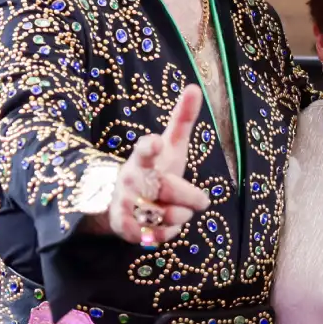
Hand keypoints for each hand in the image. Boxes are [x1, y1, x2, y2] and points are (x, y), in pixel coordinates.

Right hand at [109, 86, 210, 246]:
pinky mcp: (122, 226)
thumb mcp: (170, 145)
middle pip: (167, 188)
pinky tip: (166, 228)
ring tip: (180, 212)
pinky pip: (155, 236)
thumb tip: (195, 87)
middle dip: (190, 196)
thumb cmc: (155, 168)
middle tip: (202, 200)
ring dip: (180, 216)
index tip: (155, 142)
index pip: (145, 149)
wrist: (120, 198)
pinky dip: (166, 235)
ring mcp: (125, 202)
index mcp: (143, 157)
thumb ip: (182, 119)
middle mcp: (131, 178)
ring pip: (165, 215)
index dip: (150, 147)